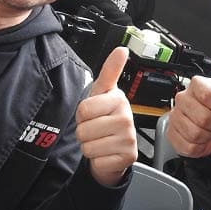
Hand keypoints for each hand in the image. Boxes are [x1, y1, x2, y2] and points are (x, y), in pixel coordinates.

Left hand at [75, 47, 137, 185]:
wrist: (115, 147)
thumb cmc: (105, 117)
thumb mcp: (103, 93)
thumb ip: (110, 70)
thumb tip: (122, 49)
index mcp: (119, 100)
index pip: (84, 109)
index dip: (82, 114)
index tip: (92, 113)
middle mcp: (127, 118)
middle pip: (84, 129)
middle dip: (85, 132)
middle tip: (96, 129)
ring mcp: (128, 138)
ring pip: (88, 146)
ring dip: (90, 146)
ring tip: (101, 140)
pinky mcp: (127, 157)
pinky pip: (97, 160)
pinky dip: (97, 160)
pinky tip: (106, 153)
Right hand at [167, 39, 210, 157]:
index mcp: (197, 86)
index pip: (206, 95)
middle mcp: (183, 99)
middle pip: (200, 116)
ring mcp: (176, 117)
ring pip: (194, 131)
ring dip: (207, 134)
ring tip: (208, 128)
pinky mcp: (172, 134)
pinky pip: (187, 144)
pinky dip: (198, 146)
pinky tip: (201, 138)